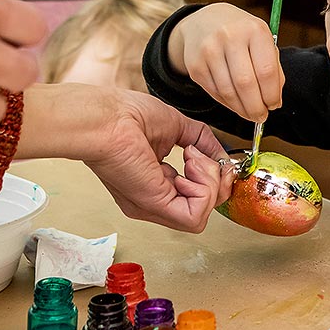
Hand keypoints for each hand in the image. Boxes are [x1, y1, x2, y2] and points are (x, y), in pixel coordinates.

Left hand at [18, 84, 232, 231]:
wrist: (106, 116)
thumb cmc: (125, 115)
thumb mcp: (177, 127)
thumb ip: (204, 142)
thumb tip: (223, 156)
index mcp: (154, 185)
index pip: (196, 198)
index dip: (212, 179)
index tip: (211, 156)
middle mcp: (153, 201)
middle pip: (204, 208)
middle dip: (217, 180)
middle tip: (201, 156)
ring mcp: (154, 207)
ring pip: (204, 214)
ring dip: (211, 181)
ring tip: (192, 157)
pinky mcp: (157, 205)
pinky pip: (198, 214)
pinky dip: (205, 188)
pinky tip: (189, 165)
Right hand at [168, 3, 283, 121]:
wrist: (205, 21)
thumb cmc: (242, 35)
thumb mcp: (263, 42)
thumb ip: (274, 69)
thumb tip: (274, 101)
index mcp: (254, 30)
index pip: (267, 71)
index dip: (271, 94)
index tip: (274, 105)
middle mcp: (230, 37)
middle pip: (246, 84)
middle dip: (256, 107)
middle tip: (261, 116)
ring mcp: (209, 50)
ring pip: (229, 91)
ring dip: (241, 109)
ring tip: (250, 113)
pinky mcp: (195, 65)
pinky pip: (214, 92)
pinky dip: (227, 103)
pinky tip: (235, 103)